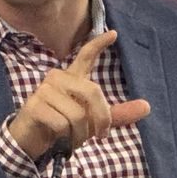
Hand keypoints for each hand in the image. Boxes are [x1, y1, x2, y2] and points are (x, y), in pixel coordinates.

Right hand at [9, 29, 151, 159]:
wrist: (29, 144)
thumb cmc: (60, 129)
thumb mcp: (91, 122)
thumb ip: (115, 115)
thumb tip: (147, 106)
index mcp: (71, 79)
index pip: (85, 56)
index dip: (98, 44)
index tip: (113, 33)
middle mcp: (56, 79)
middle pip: (93, 92)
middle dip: (102, 118)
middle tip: (100, 135)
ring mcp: (43, 91)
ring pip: (78, 114)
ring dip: (80, 134)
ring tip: (71, 139)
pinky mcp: (34, 106)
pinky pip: (62, 123)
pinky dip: (65, 138)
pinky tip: (58, 140)